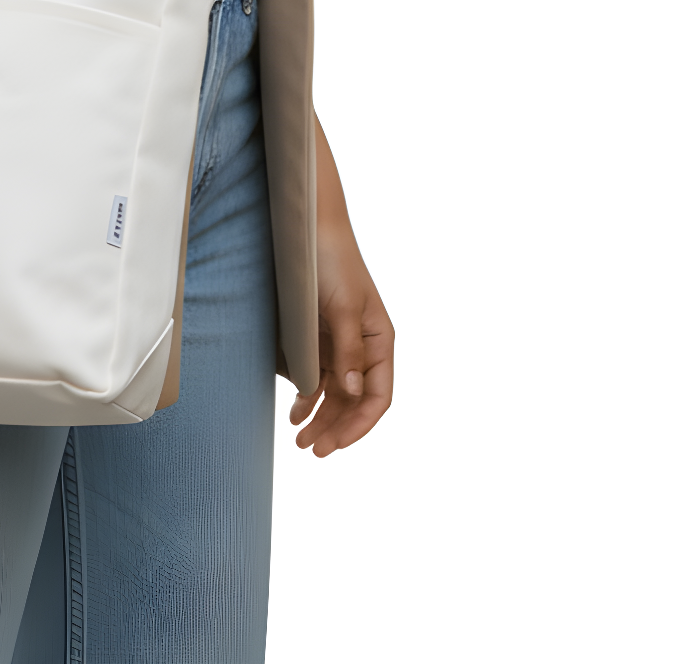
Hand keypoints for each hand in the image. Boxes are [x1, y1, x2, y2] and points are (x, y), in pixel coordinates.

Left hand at [289, 200, 394, 456]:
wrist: (306, 225)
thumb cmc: (330, 261)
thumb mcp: (343, 306)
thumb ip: (347, 350)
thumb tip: (352, 393)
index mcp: (379, 339)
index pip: (378, 396)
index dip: (360, 425)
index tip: (336, 445)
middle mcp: (363, 345)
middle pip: (354, 400)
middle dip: (336, 427)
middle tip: (310, 450)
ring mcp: (340, 341)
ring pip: (335, 392)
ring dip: (320, 416)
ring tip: (300, 440)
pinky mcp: (318, 335)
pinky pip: (318, 375)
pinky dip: (308, 395)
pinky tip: (296, 411)